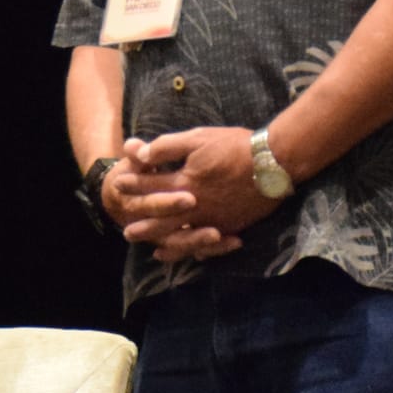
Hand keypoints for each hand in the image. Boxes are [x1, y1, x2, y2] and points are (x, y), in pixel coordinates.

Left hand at [117, 128, 278, 261]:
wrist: (273, 162)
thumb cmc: (235, 146)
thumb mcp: (198, 138)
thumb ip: (167, 147)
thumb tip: (140, 153)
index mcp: (184, 182)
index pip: (152, 185)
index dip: (134, 185)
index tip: (119, 186)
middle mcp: (195, 206)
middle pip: (163, 219)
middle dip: (144, 226)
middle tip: (127, 233)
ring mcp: (213, 219)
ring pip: (184, 237)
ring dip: (167, 245)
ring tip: (155, 253)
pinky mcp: (231, 226)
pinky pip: (208, 244)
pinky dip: (196, 250)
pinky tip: (192, 254)